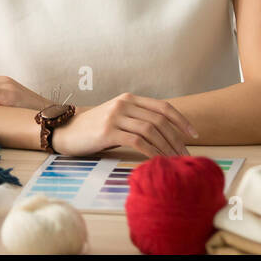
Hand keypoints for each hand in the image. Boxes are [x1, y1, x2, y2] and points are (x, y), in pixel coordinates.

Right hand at [53, 93, 197, 157]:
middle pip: (159, 120)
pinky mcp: (108, 131)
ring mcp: (115, 116)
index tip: (194, 135)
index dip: (181, 120)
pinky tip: (157, 160)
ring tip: (174, 161)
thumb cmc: (94, 129)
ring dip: (165, 147)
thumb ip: (137, 119)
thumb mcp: (118, 117)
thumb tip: (166, 135)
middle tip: (185, 155)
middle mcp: (124, 103)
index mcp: (129, 98)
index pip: (162, 106)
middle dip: (176, 139)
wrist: (66, 132)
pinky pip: (137, 141)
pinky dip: (151, 151)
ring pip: (150, 130)